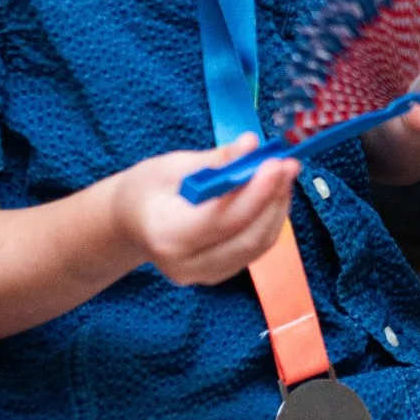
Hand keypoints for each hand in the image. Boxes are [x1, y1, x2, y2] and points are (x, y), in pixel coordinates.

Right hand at [109, 135, 297, 285]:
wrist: (129, 224)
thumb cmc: (146, 190)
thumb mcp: (172, 166)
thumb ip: (215, 160)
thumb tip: (251, 144)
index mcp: (166, 235)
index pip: (222, 220)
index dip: (256, 192)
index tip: (277, 163)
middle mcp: (186, 264)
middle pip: (247, 238)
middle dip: (274, 199)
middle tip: (289, 164)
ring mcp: (204, 275)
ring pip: (257, 245)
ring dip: (277, 208)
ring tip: (285, 173)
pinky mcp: (219, 274)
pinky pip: (255, 249)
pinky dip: (270, 220)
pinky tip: (274, 193)